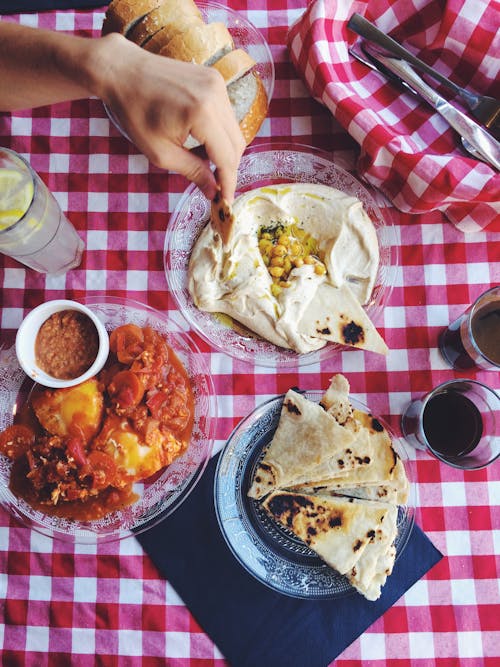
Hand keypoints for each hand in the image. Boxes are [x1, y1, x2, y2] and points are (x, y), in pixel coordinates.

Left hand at [97, 34, 244, 201]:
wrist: (123, 71)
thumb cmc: (134, 112)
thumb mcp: (160, 152)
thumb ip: (192, 172)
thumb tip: (213, 191)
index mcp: (202, 114)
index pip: (227, 157)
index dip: (228, 182)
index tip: (226, 201)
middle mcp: (216, 95)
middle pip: (237, 143)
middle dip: (228, 168)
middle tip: (215, 185)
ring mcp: (218, 84)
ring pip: (234, 130)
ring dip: (224, 150)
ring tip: (203, 161)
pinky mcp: (214, 79)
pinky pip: (226, 115)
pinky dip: (219, 133)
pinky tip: (201, 141)